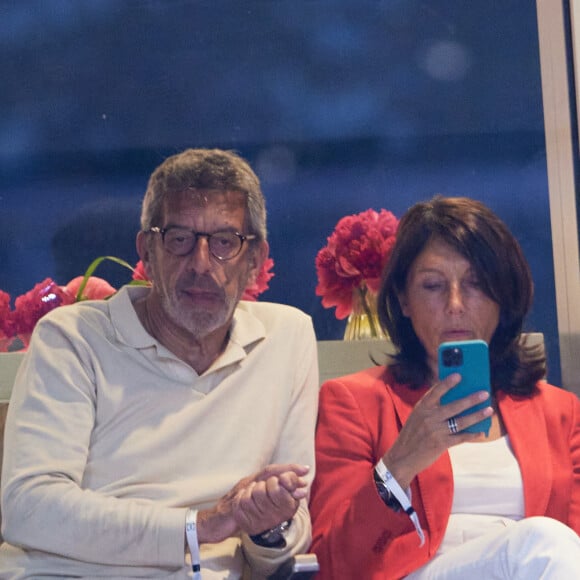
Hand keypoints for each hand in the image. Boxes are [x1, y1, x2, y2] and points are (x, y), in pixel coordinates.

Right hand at [196, 464, 308, 542]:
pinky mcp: (234, 508)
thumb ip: (267, 495)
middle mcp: (246, 484)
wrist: (211, 523)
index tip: (305, 469)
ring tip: (296, 493)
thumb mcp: (252, 501)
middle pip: (268, 473)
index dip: (288, 468)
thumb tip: (289, 492)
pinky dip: (264, 504)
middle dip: (287, 475)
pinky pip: (249, 503)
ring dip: (279, 489)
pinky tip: (275, 507)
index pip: (271, 470)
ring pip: (260, 486)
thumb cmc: (233, 512)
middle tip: (304, 480)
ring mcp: (239, 494)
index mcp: (251, 481)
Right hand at [383, 373, 491, 488]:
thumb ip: (431, 410)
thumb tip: (455, 401)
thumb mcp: (417, 418)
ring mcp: (435, 430)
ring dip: (477, 415)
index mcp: (421, 408)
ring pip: (461, 421)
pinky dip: (472, 434)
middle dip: (471, 399)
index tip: (459, 375)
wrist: (402, 457)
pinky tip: (480, 432)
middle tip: (485, 393)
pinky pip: (461, 437)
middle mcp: (429, 417)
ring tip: (489, 410)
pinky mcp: (441, 443)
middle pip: (454, 406)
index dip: (447, 383)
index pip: (435, 391)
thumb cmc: (411, 435)